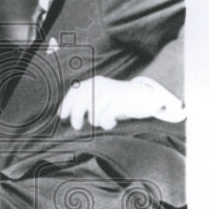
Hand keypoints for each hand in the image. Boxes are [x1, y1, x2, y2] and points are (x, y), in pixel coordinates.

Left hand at [59, 76, 173, 129]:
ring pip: (92, 112)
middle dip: (76, 116)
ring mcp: (110, 93)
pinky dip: (107, 123)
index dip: (66, 104)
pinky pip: (106, 117)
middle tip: (77, 126)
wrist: (146, 95)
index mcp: (94, 82)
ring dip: (95, 121)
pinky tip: (113, 122)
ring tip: (103, 122)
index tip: (62, 116)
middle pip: (80, 102)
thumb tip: (70, 115)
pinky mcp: (119, 102)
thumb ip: (88, 102)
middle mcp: (100, 85)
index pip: (75, 91)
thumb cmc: (121, 100)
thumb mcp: (103, 96)